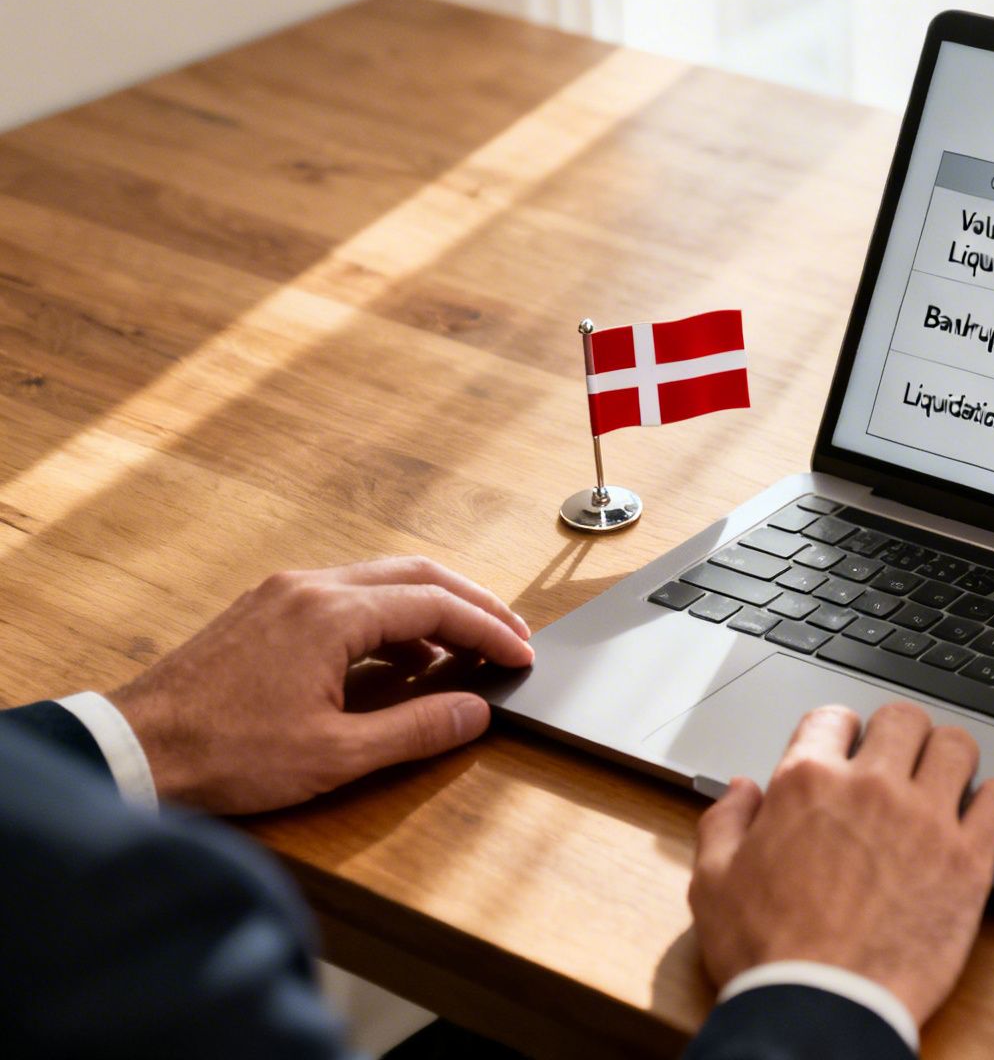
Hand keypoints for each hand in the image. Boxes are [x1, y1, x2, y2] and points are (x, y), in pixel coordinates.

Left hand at [108, 556, 532, 813]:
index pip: (437, 605)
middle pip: (417, 575)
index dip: (489, 630)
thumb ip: (415, 729)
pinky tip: (402, 654)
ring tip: (466, 646)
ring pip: (381, 579)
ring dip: (431, 606)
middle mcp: (310, 587)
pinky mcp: (265, 610)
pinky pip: (347, 594)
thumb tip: (474, 712)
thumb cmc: (224, 753)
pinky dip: (390, 615)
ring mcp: (283, 594)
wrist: (135, 748)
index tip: (521, 655)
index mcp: (332, 614)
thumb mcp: (335, 755)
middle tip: (511, 636)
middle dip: (472, 604)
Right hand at [688, 703, 993, 1024]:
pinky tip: (979, 814)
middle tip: (896, 760)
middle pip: (904, 718)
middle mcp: (871, 789)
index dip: (838, 731)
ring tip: (941, 780)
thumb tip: (741, 790)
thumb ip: (724, 823)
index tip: (845, 748)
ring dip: (948, 757)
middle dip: (898, 733)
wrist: (821, 1008)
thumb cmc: (767, 953)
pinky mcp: (969, 860)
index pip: (833, 717)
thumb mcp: (712, 883)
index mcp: (807, 784)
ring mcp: (926, 820)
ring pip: (958, 746)